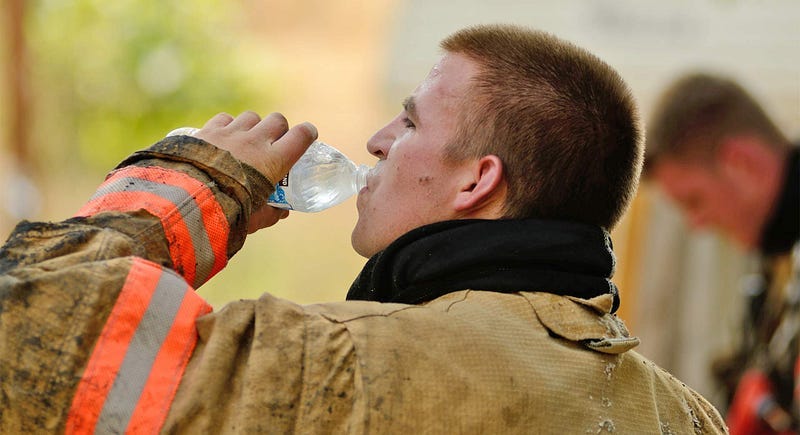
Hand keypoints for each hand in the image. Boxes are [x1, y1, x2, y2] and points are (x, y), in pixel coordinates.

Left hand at [194, 111, 317, 232]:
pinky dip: (228, 126)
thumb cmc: (227, 213)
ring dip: (253, 126)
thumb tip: (280, 212)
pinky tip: (223, 138)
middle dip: (279, 129)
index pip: (301, 136)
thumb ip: (270, 214)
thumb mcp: (255, 219)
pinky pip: (225, 118)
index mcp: (274, 161)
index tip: (308, 136)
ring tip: (246, 141)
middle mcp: (255, 141)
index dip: (307, 133)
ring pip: (251, 116)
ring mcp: (231, 134)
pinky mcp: (209, 131)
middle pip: (277, 120)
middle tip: (273, 143)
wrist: (188, 201)